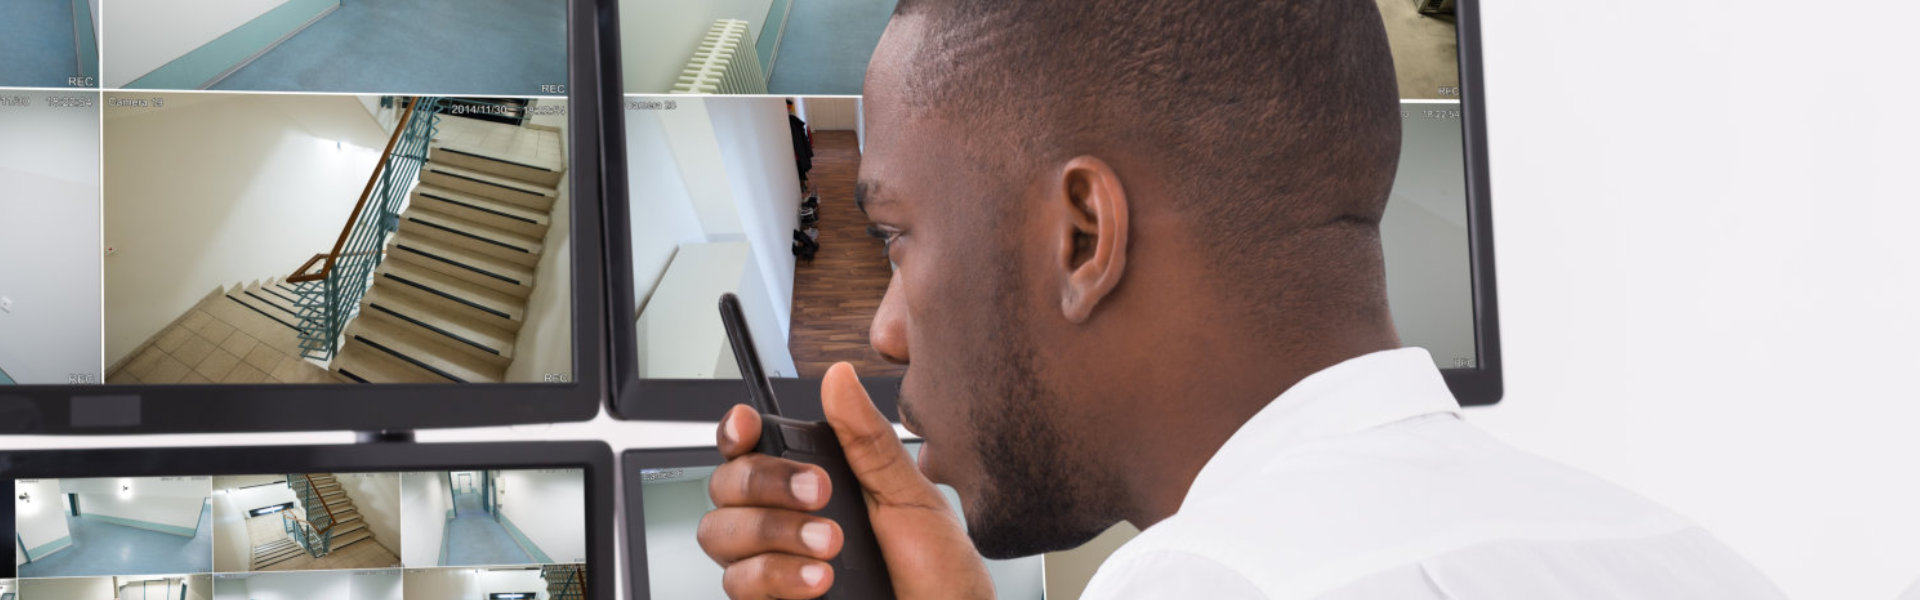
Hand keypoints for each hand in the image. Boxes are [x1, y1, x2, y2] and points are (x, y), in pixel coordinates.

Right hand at [699, 362, 994, 598]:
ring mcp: (772, 564)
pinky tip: (816, 581)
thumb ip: (867, 439)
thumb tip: (841, 380)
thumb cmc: (936, 573)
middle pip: (725, 484)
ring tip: (830, 546)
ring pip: (721, 534)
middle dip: (767, 484)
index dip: (737, 431)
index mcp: (814, 483)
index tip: (749, 426)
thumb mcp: (911, 496)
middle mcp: (784, 520)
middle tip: (820, 494)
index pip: (750, 447)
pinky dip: (776, 577)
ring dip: (776, 533)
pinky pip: (737, 585)